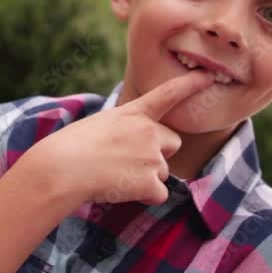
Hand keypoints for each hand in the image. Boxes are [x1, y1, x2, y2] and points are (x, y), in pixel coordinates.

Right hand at [24, 70, 213, 205]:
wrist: (62, 168)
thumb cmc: (70, 147)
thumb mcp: (100, 124)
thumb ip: (125, 129)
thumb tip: (131, 147)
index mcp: (133, 113)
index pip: (168, 94)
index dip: (191, 85)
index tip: (209, 76)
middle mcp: (148, 131)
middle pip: (172, 143)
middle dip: (158, 153)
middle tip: (127, 160)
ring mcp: (151, 156)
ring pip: (163, 171)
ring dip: (146, 177)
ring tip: (116, 175)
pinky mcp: (150, 181)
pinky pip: (158, 194)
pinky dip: (144, 197)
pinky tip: (121, 189)